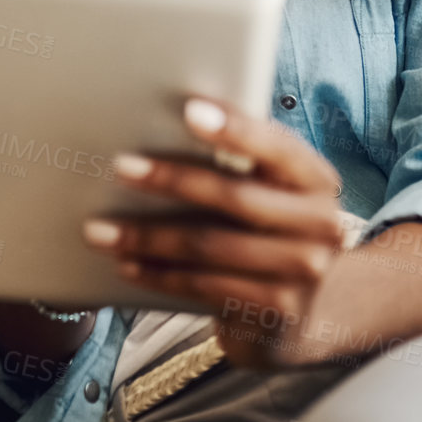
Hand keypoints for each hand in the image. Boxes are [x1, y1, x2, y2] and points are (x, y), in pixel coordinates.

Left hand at [83, 98, 344, 369]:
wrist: (306, 311)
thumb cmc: (269, 228)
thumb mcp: (271, 191)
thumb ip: (240, 162)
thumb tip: (164, 121)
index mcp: (315, 179)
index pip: (276, 147)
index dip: (235, 128)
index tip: (189, 110)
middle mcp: (321, 224)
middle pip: (234, 197)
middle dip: (171, 179)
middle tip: (121, 166)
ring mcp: (303, 272)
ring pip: (209, 246)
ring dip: (147, 236)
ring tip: (99, 229)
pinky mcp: (276, 311)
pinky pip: (203, 287)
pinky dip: (158, 274)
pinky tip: (126, 264)